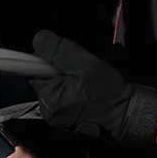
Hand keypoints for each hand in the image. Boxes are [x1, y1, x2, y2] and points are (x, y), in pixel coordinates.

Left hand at [30, 30, 156, 144]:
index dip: (46, 57)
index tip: (62, 59)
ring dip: (62, 78)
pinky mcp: (61, 118)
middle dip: (56, 68)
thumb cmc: (109, 91)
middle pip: (41, 77)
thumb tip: (39, 39)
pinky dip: (67, 89)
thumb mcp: (86, 63)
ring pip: (50, 85)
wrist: (124, 114)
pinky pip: (58, 96)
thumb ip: (59, 50)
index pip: (32, 69)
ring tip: (82, 80)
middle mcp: (47, 110)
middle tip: (77, 69)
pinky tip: (81, 89)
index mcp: (50, 97)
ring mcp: (54, 116)